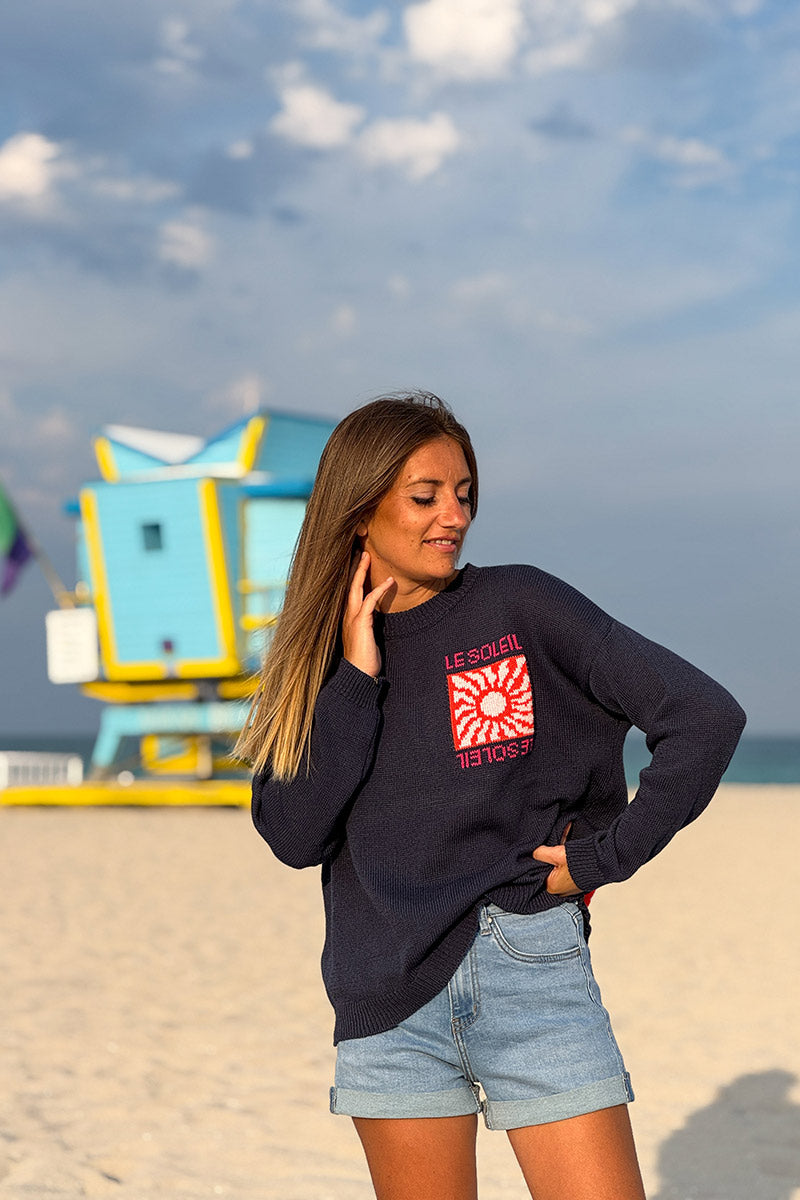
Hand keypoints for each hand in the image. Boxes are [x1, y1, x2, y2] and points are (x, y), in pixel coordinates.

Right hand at [342, 552, 394, 677]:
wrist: (358, 674)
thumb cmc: (364, 659)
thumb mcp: (367, 638)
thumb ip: (369, 626)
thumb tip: (377, 618)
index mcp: (349, 618)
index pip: (351, 592)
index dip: (355, 577)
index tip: (361, 564)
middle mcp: (347, 615)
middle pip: (350, 585)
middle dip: (356, 568)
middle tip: (361, 552)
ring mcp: (352, 618)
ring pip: (355, 588)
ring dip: (362, 571)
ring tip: (368, 556)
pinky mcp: (360, 623)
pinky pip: (369, 601)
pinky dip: (379, 589)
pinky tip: (388, 581)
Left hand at [532, 825, 581, 896]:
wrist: (602, 863)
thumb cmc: (580, 862)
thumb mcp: (555, 854)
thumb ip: (540, 853)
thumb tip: (534, 852)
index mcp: (552, 887)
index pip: (537, 874)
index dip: (538, 862)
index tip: (540, 854)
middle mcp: (560, 890)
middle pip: (548, 872)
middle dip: (548, 861)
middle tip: (550, 851)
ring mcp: (570, 887)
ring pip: (557, 871)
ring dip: (557, 861)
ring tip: (560, 851)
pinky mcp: (577, 882)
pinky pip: (567, 872)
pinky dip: (565, 863)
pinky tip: (567, 853)